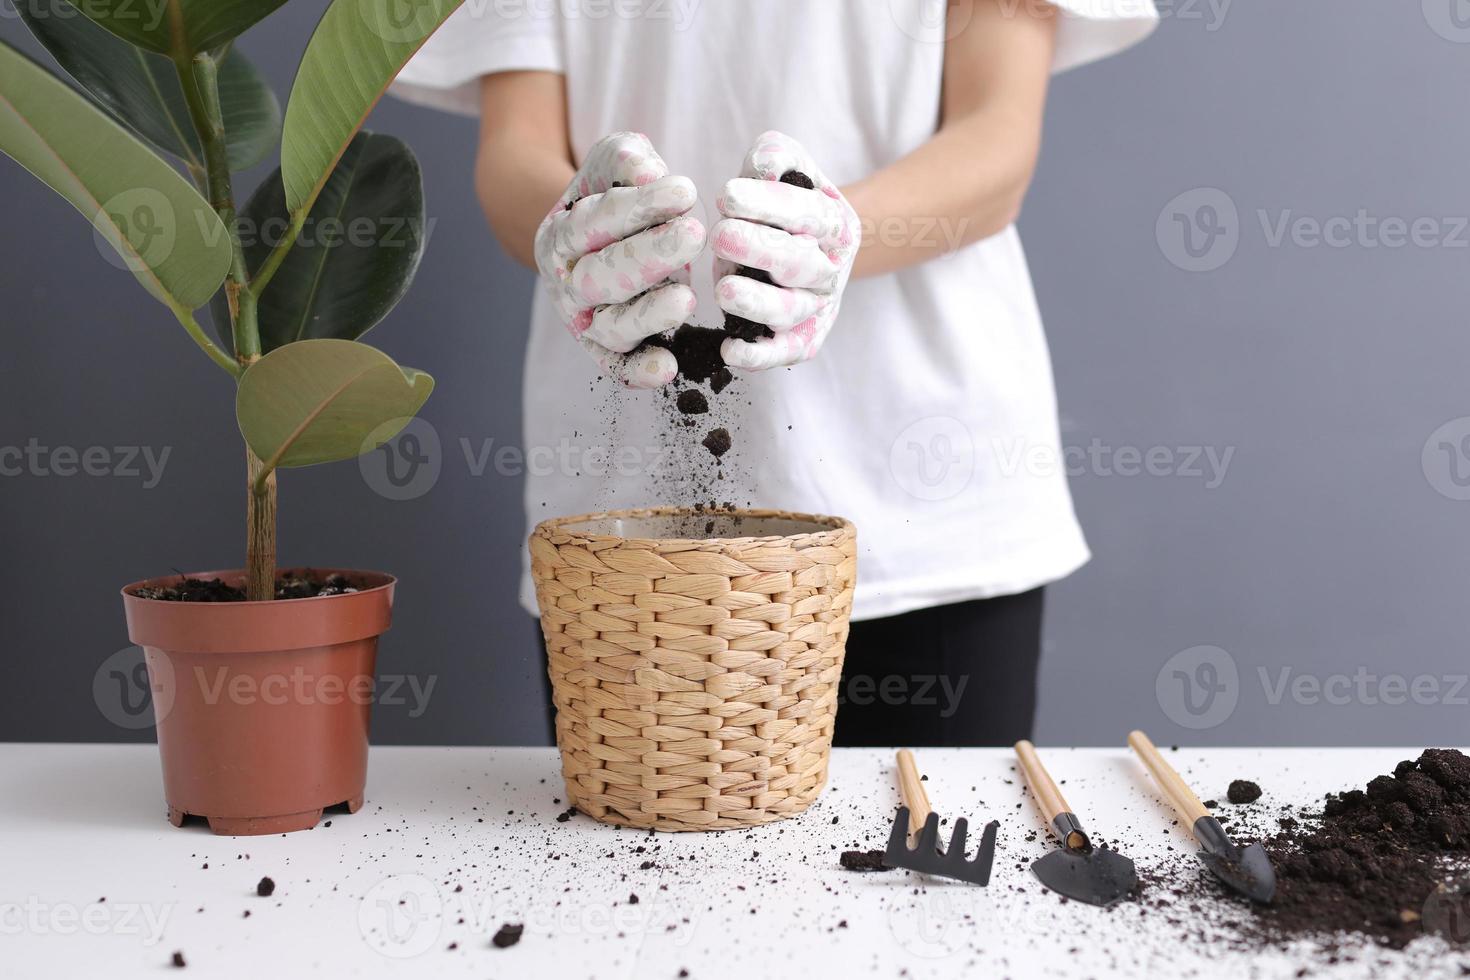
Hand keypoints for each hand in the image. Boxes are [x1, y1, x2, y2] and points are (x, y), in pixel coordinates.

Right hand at [535, 133, 705, 387]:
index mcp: (560, 235)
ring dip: (649, 315)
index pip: (594, 222)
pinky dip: (639, 372)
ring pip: (611, 326)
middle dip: (649, 256)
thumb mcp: (614, 164)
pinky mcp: (608, 351)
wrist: (592, 242)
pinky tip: (668, 367)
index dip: (638, 207)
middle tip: (695, 234)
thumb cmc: (613, 195)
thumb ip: (627, 160)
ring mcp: (585, 322)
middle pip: (600, 277)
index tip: (685, 189)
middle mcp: (567, 284)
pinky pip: (619, 367)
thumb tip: (648, 172)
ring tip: (688, 297)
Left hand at [711, 131, 860, 370]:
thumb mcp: (789, 167)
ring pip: (790, 311)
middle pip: (800, 264)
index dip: (769, 204)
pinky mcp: (799, 341)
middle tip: (721, 236)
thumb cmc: (787, 202)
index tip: (726, 195)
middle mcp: (829, 269)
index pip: (808, 213)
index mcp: (834, 223)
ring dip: (757, 302)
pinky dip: (758, 357)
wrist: (812, 249)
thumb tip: (763, 166)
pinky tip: (729, 351)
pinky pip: (782, 353)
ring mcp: (815, 307)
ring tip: (724, 289)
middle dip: (759, 249)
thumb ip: (777, 157)